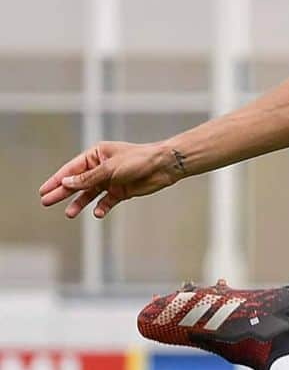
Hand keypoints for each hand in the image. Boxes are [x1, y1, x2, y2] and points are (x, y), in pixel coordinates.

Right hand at [39, 141, 181, 219]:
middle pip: (77, 182)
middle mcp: (101, 167)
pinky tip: (98, 213)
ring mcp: (111, 180)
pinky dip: (101, 207)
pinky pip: (107, 201)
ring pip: (90, 194)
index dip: (57, 180)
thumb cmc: (138, 160)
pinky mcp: (121, 191)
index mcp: (96, 155)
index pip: (71, 169)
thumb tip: (66, 182)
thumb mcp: (109, 169)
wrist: (163, 166)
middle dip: (62, 192)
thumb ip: (88, 178)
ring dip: (80, 203)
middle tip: (46, 202)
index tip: (43, 190)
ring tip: (69, 214)